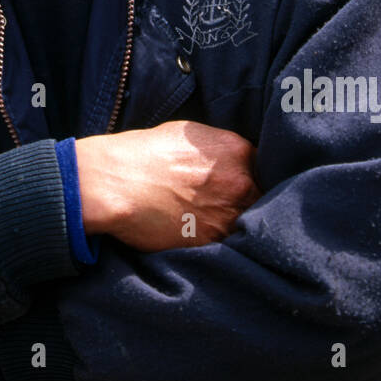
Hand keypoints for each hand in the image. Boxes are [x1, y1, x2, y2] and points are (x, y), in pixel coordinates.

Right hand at [75, 119, 259, 251]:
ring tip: (209, 221)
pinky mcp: (210, 243)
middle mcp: (239, 183)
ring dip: (235, 225)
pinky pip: (227, 245)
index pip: (265, 168)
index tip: (241, 184)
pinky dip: (218, 242)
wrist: (115, 182)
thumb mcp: (188, 134)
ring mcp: (227, 215)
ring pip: (246, 225)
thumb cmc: (142, 153)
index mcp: (236, 151)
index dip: (252, 177)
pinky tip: (198, 233)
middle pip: (261, 198)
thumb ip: (219, 149)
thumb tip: (230, 161)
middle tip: (225, 205)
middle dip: (248, 202)